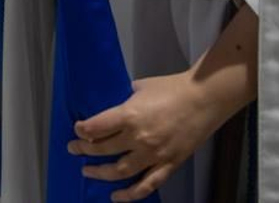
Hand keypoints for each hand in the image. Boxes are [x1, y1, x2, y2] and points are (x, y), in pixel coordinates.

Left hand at [68, 71, 235, 201]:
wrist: (204, 98)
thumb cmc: (172, 88)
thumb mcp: (140, 86)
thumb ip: (126, 98)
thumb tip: (116, 103)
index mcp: (128, 115)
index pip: (95, 128)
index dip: (82, 131)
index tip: (77, 130)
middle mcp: (138, 138)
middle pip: (103, 149)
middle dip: (84, 150)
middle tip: (74, 149)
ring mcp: (154, 154)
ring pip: (120, 171)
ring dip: (101, 173)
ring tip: (88, 171)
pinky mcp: (170, 163)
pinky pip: (148, 184)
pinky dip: (131, 194)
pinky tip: (117, 196)